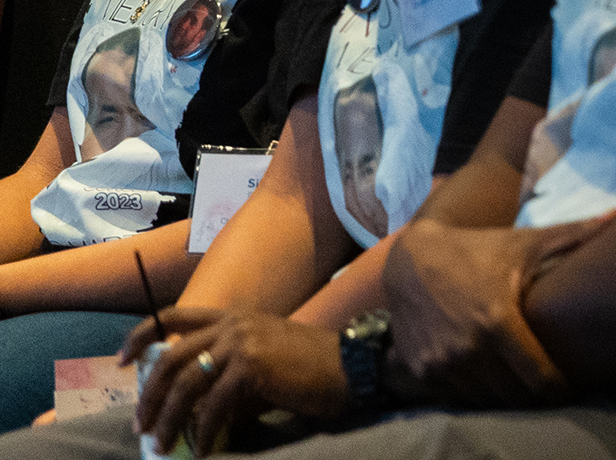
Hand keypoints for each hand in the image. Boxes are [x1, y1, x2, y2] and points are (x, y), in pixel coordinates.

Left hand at [120, 307, 347, 455]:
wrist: (348, 366)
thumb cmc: (308, 368)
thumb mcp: (261, 360)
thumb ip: (225, 374)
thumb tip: (190, 409)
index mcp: (233, 317)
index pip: (174, 316)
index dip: (141, 335)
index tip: (121, 361)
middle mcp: (234, 323)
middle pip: (170, 356)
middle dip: (150, 395)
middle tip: (141, 424)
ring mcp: (242, 341)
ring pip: (185, 382)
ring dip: (168, 419)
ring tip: (162, 444)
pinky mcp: (252, 365)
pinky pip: (212, 405)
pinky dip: (202, 431)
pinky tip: (202, 449)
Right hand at [382, 213, 614, 407]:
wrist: (411, 258)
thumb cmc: (478, 249)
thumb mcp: (525, 243)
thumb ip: (575, 235)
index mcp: (498, 322)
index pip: (540, 379)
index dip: (560, 389)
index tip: (572, 388)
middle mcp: (467, 349)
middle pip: (515, 398)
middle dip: (535, 396)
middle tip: (549, 386)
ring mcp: (441, 364)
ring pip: (486, 401)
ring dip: (505, 397)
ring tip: (521, 383)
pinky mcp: (420, 371)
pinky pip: (457, 397)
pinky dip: (475, 392)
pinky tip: (490, 377)